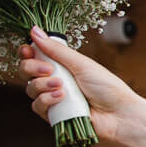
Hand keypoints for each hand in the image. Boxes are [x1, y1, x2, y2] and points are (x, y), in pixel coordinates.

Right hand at [20, 30, 139, 139]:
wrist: (119, 114)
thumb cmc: (107, 87)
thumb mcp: (81, 64)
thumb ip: (56, 50)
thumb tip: (35, 31)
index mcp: (62, 66)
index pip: (34, 56)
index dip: (26, 52)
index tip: (28, 50)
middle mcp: (54, 81)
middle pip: (26, 71)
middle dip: (32, 68)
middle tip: (48, 69)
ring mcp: (53, 98)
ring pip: (30, 89)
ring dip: (42, 85)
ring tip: (62, 86)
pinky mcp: (54, 115)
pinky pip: (37, 106)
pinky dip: (46, 100)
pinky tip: (61, 98)